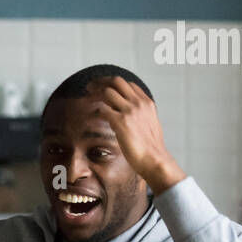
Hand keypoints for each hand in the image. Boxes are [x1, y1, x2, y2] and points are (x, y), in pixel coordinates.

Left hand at [88, 77, 184, 192]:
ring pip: (107, 92)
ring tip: (86, 98)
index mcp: (147, 103)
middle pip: (116, 81)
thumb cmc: (151, 147)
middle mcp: (138, 103)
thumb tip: (126, 113)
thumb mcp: (150, 124)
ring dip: (94, 94)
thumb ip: (140, 114)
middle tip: (90, 87)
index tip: (103, 88)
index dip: (113, 84)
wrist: (155, 159)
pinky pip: (102, 110)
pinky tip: (91, 116)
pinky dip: (95, 111)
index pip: (128, 84)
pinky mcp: (120, 122)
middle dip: (100, 82)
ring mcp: (129, 111)